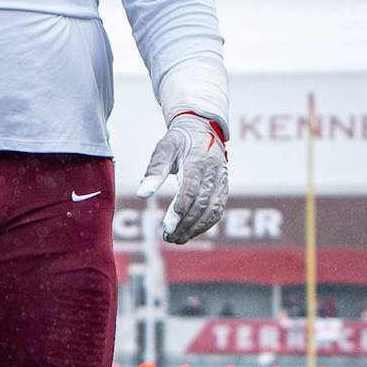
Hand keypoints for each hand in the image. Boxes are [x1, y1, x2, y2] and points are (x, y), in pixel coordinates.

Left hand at [137, 112, 227, 243]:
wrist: (202, 127)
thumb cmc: (179, 140)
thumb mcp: (163, 149)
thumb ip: (154, 172)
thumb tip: (142, 194)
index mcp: (197, 162)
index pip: (190, 192)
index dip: (179, 211)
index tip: (166, 227)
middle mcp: (213, 173)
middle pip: (201, 205)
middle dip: (185, 225)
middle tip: (168, 237)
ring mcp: (221, 180)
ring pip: (212, 211)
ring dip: (196, 228)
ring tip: (178, 239)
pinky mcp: (224, 187)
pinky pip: (218, 209)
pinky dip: (206, 224)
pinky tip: (192, 232)